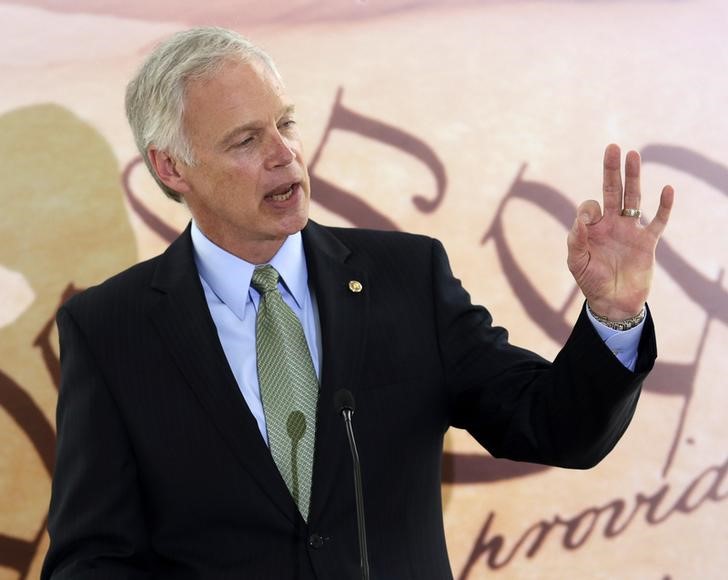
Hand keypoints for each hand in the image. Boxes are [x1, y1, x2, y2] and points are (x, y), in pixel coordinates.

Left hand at [567, 144, 673, 319]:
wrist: (613, 303)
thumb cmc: (591, 282)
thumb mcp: (576, 263)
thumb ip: (576, 241)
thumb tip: (581, 220)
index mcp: (593, 228)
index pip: (590, 206)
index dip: (588, 209)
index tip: (587, 222)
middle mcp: (612, 224)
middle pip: (613, 191)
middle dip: (612, 170)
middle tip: (613, 147)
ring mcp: (631, 231)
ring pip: (634, 198)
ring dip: (634, 178)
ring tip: (633, 155)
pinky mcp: (647, 242)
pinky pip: (658, 221)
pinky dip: (664, 206)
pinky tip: (667, 189)